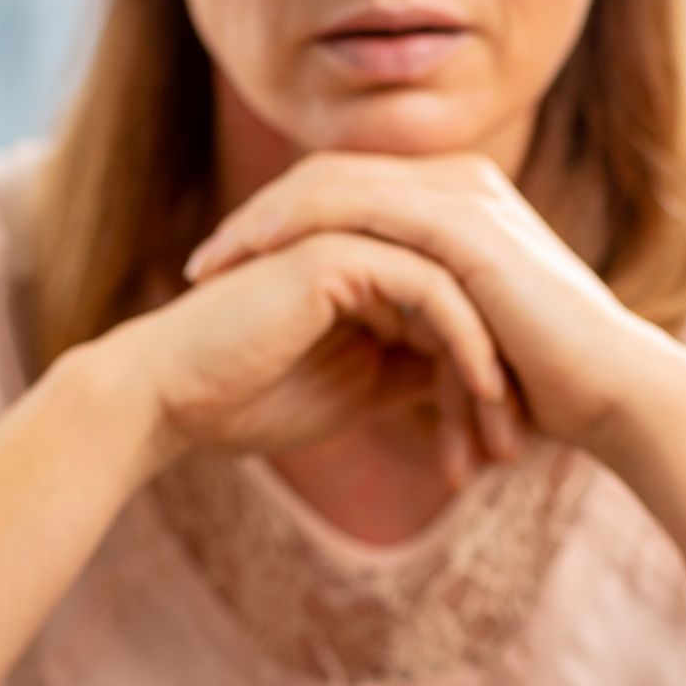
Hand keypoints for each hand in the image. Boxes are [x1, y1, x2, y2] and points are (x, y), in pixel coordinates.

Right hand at [101, 231, 523, 470]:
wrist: (170, 397)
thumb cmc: (248, 400)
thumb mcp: (359, 390)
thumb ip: (415, 372)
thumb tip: (475, 384)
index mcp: (368, 271)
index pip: (456, 315)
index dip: (485, 384)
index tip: (501, 449)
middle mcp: (365, 243)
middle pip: (467, 300)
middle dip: (500, 379)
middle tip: (516, 447)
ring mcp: (351, 236)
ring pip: (458, 290)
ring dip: (490, 365)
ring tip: (505, 431)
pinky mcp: (338, 248)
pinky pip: (429, 286)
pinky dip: (464, 338)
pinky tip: (482, 388)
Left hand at [184, 152, 685, 459]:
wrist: (615, 394)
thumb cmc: (546, 386)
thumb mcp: (461, 344)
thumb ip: (417, 323)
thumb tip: (368, 352)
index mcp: (458, 203)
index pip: (344, 192)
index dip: (276, 226)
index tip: (221, 273)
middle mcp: (459, 183)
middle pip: (325, 177)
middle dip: (253, 220)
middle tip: (195, 266)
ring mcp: (462, 196)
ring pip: (331, 185)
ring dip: (260, 224)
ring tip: (208, 270)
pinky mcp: (463, 226)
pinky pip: (358, 210)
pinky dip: (298, 232)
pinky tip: (255, 266)